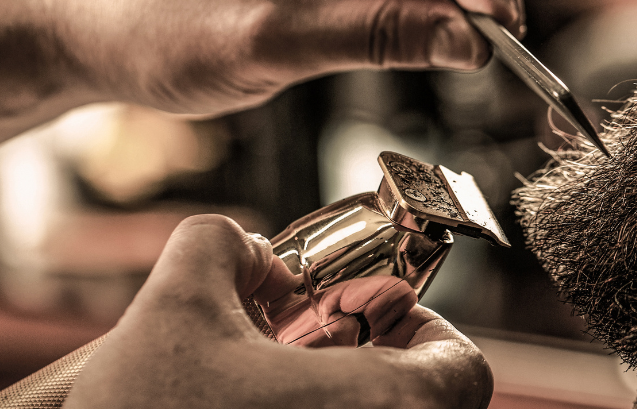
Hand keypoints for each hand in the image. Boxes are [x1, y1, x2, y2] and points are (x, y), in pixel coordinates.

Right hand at [64, 215, 491, 408]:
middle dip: (377, 365)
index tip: (374, 318)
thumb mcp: (173, 305)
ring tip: (277, 383)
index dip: (426, 330)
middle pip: (425, 404)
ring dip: (343, 399)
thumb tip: (248, 252)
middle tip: (320, 347)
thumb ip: (221, 243)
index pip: (464, 371)